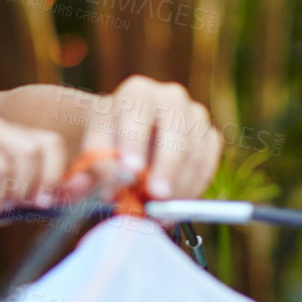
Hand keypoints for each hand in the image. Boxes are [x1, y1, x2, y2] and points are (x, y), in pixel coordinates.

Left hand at [65, 75, 222, 199]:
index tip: (131, 170)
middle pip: (175, 129)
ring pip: (194, 150)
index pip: (137, 112)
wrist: (126, 139)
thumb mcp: (92, 149)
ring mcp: (195, 115)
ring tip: (159, 210)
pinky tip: (173, 206)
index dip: (134, 141)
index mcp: (137, 92)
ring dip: (179, 184)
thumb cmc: (105, 144)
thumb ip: (97, 166)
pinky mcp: (209, 136)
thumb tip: (112, 189)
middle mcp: (170, 97)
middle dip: (165, 166)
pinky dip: (192, 187)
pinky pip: (207, 163)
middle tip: (155, 195)